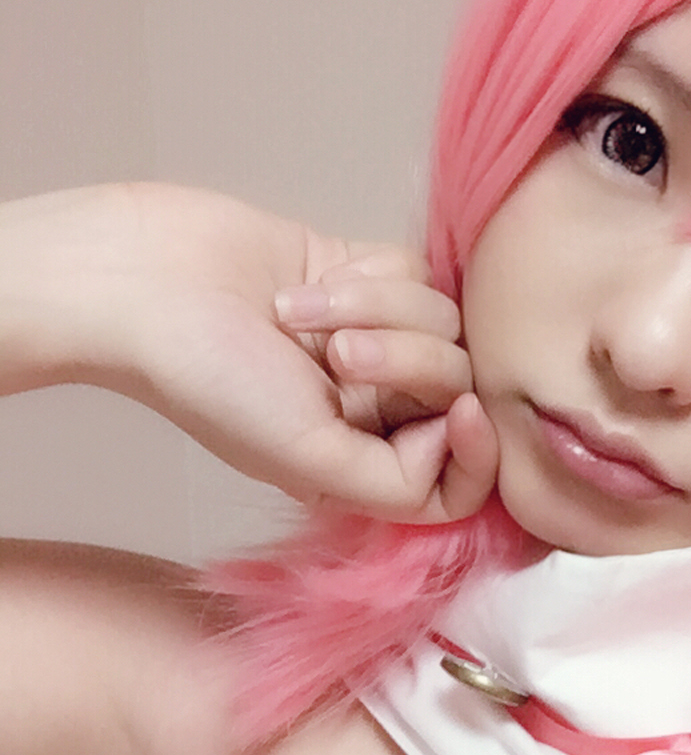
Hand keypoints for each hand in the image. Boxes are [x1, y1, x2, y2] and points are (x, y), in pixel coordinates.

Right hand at [0, 182, 497, 521]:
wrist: (147, 283)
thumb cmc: (213, 382)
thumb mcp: (311, 463)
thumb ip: (402, 484)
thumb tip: (464, 434)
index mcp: (364, 466)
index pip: (463, 477)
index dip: (479, 450)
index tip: (462, 412)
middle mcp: (375, 408)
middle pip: (458, 387)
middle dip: (405, 364)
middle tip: (336, 357)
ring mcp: (373, 338)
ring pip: (443, 322)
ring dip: (376, 312)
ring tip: (299, 315)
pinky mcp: (363, 275)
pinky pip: (418, 271)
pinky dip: (367, 277)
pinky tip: (308, 285)